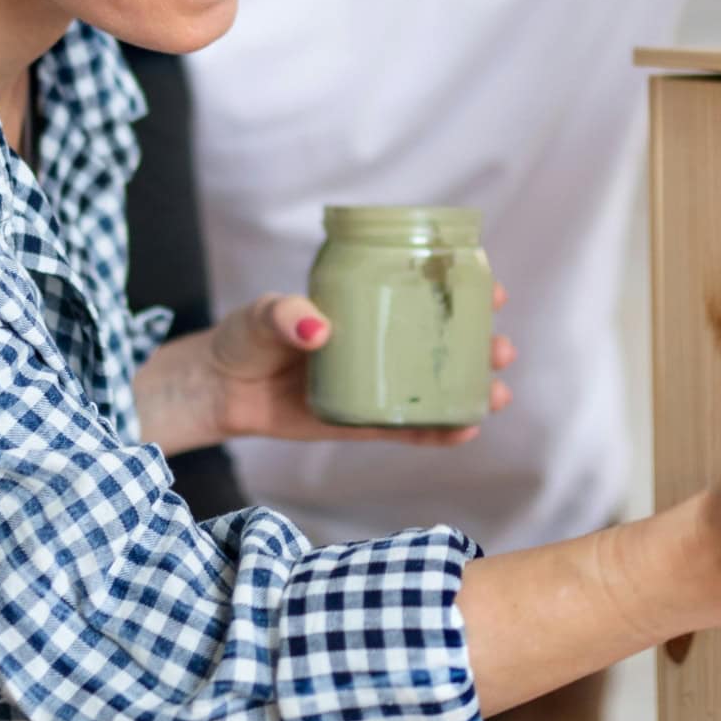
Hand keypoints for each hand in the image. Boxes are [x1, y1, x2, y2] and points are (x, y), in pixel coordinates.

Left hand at [133, 287, 514, 454]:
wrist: (219, 389)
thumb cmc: (244, 338)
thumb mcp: (263, 315)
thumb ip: (286, 315)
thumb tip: (317, 328)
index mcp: (364, 305)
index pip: (420, 290)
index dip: (461, 288)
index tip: (491, 288)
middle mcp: (378, 343)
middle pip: (440, 341)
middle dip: (480, 344)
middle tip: (501, 348)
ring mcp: (373, 384)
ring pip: (435, 387)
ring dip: (471, 390)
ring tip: (498, 393)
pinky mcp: (362, 421)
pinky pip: (408, 428)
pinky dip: (438, 432)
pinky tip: (465, 431)